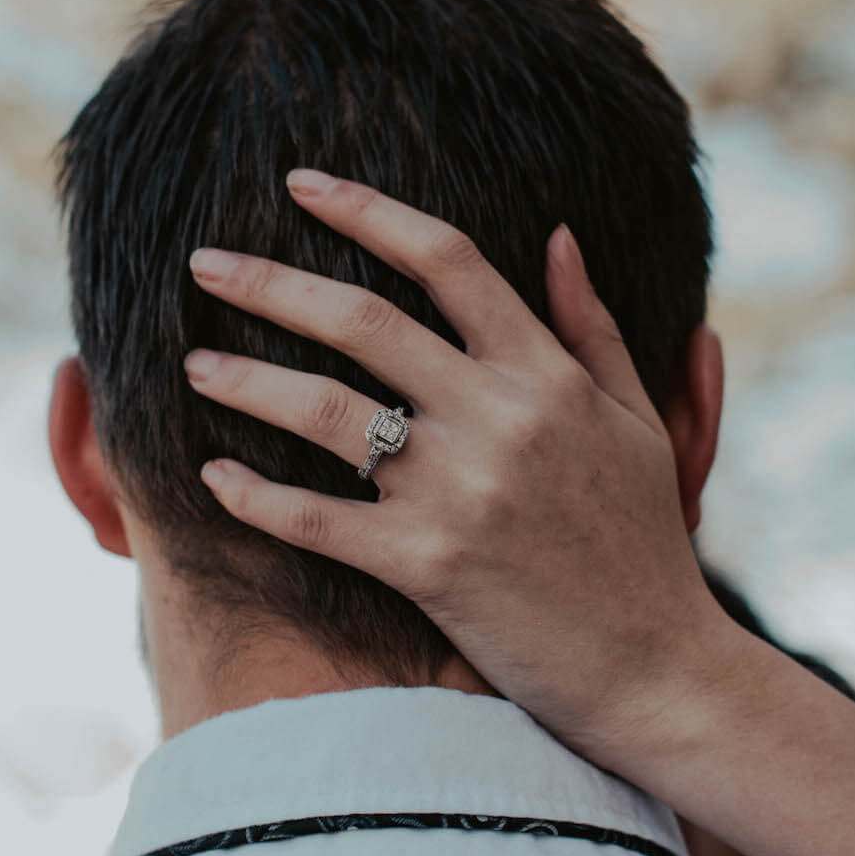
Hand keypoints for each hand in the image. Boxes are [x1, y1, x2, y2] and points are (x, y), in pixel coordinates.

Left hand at [182, 167, 732, 773]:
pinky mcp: (428, 565)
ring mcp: (460, 491)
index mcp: (547, 374)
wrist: (660, 670)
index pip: (447, 260)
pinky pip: (318, 519)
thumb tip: (558, 236)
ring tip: (194, 365)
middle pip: (361, 321)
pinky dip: (256, 497)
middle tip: (204, 263)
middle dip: (269, 283)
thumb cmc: (645, 544)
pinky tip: (214, 477)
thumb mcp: (640, 421)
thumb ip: (593, 327)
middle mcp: (499, 418)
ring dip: (245, 382)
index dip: (366, 211)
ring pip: (324, 411)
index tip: (301, 185)